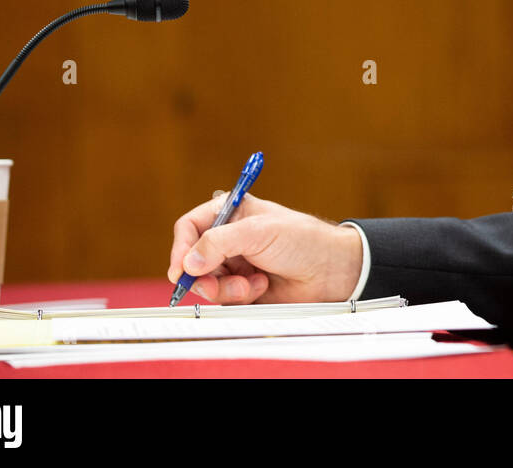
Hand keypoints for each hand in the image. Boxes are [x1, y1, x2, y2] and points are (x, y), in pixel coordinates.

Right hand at [167, 192, 362, 304]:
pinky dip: (239, 296)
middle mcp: (229, 238)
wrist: (330, 270)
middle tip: (215, 283)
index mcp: (231, 213)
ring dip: (225, 288)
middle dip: (204, 275)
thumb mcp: (258, 232)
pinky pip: (224, 299)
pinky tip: (261, 287)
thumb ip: (219, 243)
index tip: (181, 270)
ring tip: (251, 284)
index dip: (181, 248)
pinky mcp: (243, 288)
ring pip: (207, 283)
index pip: (189, 227)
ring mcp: (235, 264)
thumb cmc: (302, 240)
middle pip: (193, 260)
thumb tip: (188, 263)